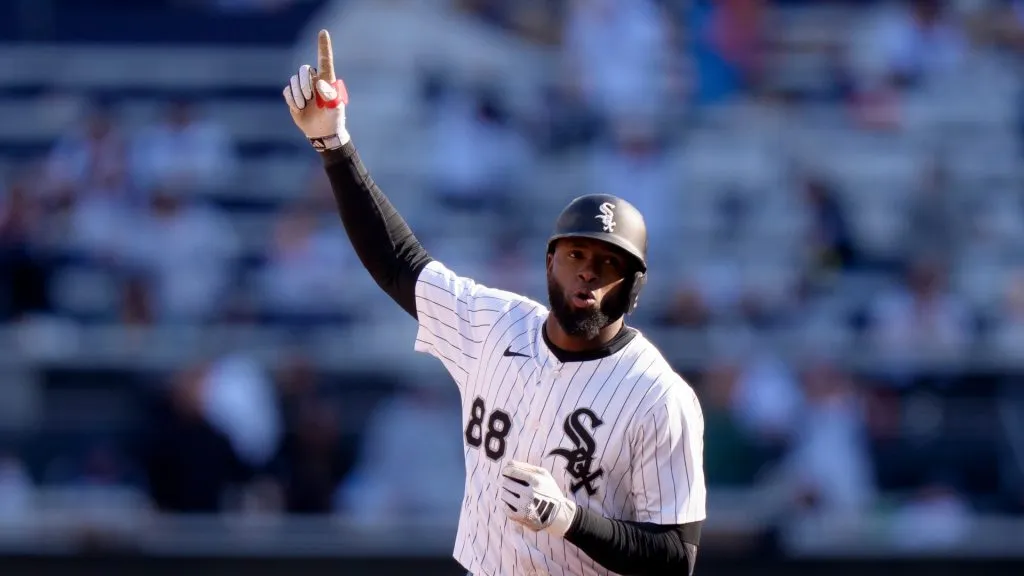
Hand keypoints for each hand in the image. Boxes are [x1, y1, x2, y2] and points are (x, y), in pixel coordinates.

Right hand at [283, 29, 349, 150]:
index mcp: (327, 80)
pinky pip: (287, 91)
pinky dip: (292, 100)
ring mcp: (303, 88)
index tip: (323, 32)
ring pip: (293, 81)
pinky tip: (299, 108)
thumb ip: (330, 95)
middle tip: (310, 98)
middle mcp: (314, 81)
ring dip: (298, 95)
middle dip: (304, 83)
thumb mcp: (335, 109)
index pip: (325, 60)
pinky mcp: (293, 95)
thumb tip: (319, 83)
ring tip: (305, 106)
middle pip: (304, 70)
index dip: (323, 46)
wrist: (322, 132)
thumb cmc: (333, 119)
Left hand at [500, 460, 576, 536]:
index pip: (513, 471)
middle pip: (506, 483)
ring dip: (508, 493)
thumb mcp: (544, 475)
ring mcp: (525, 507)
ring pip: (504, 495)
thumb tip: (508, 463)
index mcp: (537, 481)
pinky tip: (515, 503)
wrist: (559, 515)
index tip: (505, 472)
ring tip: (516, 495)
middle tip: (513, 484)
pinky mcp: (521, 518)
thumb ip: (527, 467)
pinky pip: (505, 508)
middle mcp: (530, 494)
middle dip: (508, 482)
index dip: (506, 470)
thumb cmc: (549, 491)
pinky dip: (508, 505)